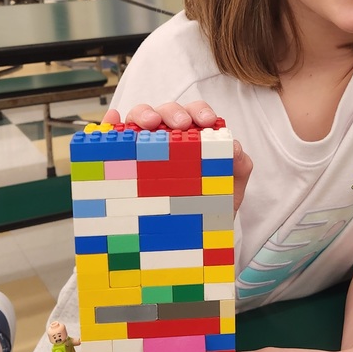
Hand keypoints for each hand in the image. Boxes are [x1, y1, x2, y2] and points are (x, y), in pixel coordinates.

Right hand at [103, 102, 251, 211]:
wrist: (191, 240)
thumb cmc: (209, 208)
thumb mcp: (229, 190)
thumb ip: (239, 167)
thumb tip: (235, 147)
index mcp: (194, 137)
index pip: (195, 113)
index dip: (199, 111)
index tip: (206, 121)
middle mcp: (168, 137)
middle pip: (166, 112)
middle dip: (172, 112)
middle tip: (179, 124)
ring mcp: (145, 147)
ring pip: (139, 119)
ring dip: (143, 114)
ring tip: (147, 124)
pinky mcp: (125, 161)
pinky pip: (115, 137)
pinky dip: (112, 123)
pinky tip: (112, 119)